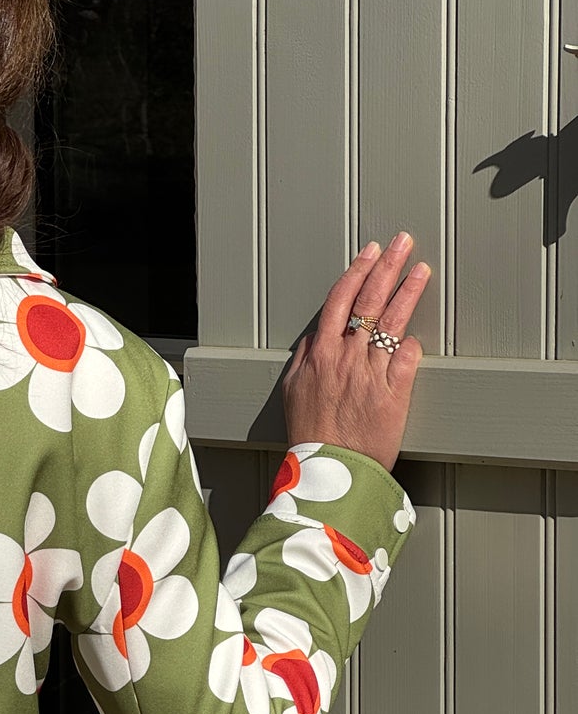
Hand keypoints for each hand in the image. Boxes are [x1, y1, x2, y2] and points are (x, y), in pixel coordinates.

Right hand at [282, 233, 429, 473]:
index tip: (370, 252)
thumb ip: (304, 358)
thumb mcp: (292, 391)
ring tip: (421, 269)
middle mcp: (347, 357)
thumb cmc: (309, 434)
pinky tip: (417, 331)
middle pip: (369, 301)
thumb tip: (316, 337)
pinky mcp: (394, 394)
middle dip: (387, 266)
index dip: (357, 272)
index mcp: (320, 353)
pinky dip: (411, 344)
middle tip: (402, 242)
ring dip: (408, 292)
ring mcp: (372, 373)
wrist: (328, 471)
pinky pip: (407, 359)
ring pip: (393, 323)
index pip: (340, 300)